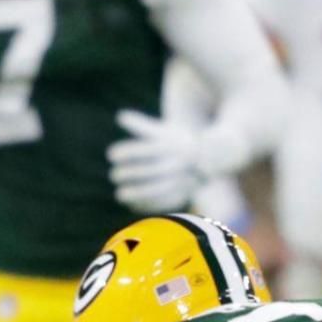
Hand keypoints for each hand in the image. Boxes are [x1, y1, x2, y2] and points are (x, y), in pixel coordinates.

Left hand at [107, 111, 246, 214]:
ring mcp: (182, 180)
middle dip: (129, 173)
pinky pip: (164, 203)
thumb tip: (120, 115)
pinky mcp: (183, 195)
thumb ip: (141, 125)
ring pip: (157, 190)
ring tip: (119, 194)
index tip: (111, 154)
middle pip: (150, 171)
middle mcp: (177, 163)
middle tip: (114, 175)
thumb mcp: (163, 131)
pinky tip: (131, 204)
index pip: (146, 149)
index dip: (127, 152)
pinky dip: (146, 205)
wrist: (211, 158)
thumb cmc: (178, 142)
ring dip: (136, 194)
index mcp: (172, 146)